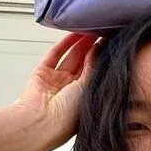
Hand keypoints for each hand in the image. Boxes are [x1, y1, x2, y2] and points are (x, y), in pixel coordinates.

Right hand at [13, 32, 102, 150]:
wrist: (40, 122)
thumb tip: (99, 49)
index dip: (102, 59)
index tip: (111, 43)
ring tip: (90, 27)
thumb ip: (93, 67)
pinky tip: (73, 33)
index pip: (96, 75)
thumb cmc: (67, 117)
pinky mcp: (42, 75)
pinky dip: (63, 44)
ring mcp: (56, 83)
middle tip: (102, 31)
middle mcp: (71, 92)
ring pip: (71, 58)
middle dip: (93, 48)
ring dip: (80, 43)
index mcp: (85, 100)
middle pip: (84, 64)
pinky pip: (54, 56)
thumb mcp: (88, 89)